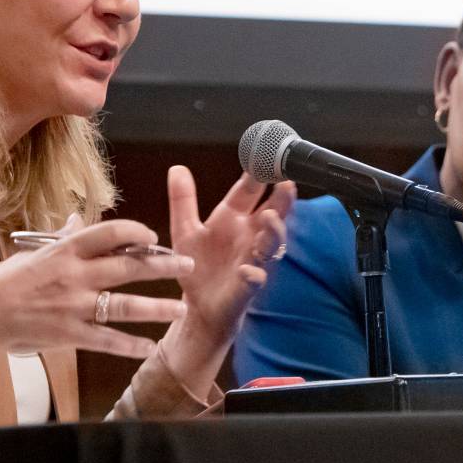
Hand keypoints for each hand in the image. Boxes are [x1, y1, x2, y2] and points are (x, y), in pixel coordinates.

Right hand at [0, 217, 196, 359]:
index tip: (154, 238)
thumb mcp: (36, 252)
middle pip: (128, 267)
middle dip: (163, 266)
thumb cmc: (7, 280)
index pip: (109, 233)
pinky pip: (108, 340)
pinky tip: (150, 346)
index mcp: (65, 250)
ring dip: (157, 308)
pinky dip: (131, 345)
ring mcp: (73, 306)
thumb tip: (80, 219)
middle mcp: (74, 275)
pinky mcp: (70, 334)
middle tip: (188, 266)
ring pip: (125, 305)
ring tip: (181, 308)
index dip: (137, 233)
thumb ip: (64, 238)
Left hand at [165, 166, 294, 344]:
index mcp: (234, 218)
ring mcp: (252, 260)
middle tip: (286, 182)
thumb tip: (177, 168)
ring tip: (269, 217)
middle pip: (272, 212)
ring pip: (272, 243)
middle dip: (281, 198)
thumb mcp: (185, 230)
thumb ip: (183, 200)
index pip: (250, 190)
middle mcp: (249, 236)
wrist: (199, 308)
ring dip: (273, 230)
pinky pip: (256, 279)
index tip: (265, 153)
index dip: (258, 173)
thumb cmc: (198, 267)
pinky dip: (254, 274)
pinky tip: (248, 271)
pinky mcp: (247, 286)